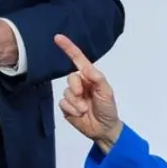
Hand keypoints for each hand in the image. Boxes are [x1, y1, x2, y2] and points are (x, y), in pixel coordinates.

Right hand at [55, 34, 122, 150]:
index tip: (58, 38)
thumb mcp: (106, 92)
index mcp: (90, 77)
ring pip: (66, 93)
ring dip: (76, 103)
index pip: (78, 60)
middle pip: (70, 78)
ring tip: (85, 110)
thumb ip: (97, 78)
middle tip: (85, 98)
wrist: (103, 129)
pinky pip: (63, 104)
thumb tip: (84, 68)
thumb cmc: (108, 108)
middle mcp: (80, 84)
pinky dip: (72, 110)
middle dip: (77, 88)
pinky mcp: (66, 107)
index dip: (68, 48)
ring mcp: (72, 95)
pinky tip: (79, 114)